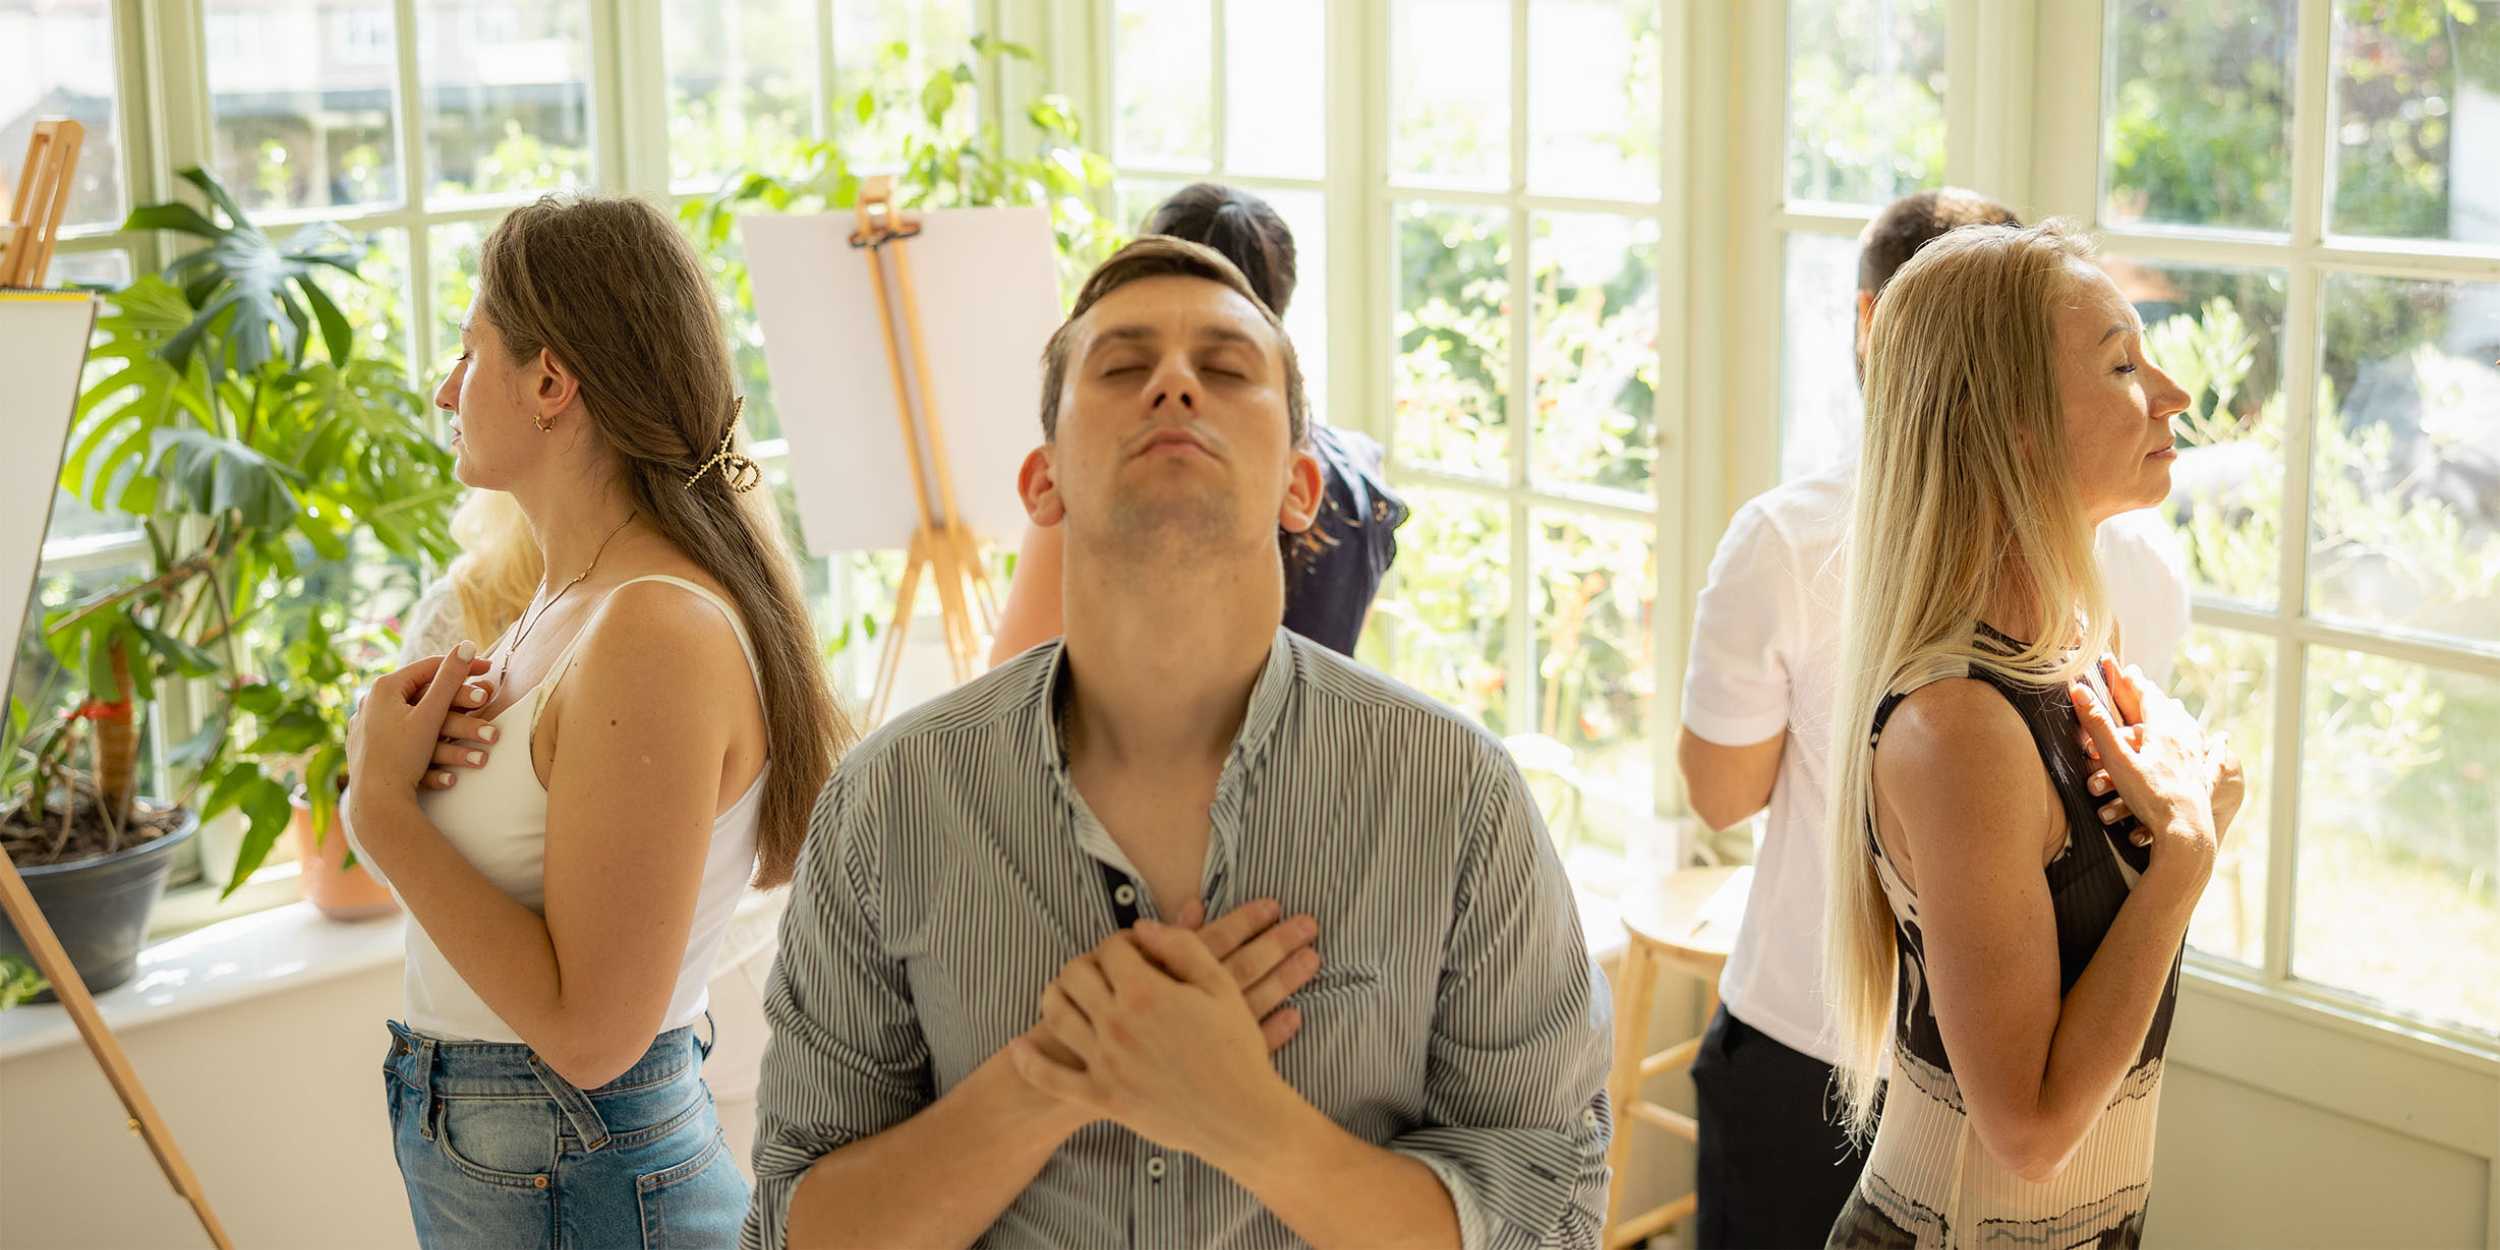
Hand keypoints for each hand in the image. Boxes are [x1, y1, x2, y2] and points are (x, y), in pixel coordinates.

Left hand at [348, 644, 489, 831]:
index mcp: (384, 687)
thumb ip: (450, 679)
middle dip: (458, 699)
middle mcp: (370, 702)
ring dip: (446, 724)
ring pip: (414, 717)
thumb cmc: (403, 756)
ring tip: (470, 725)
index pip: (430, 667)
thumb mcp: (431, 714)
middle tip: (484, 696)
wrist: (376, 802)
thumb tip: (467, 645)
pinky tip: (441, 748)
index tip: (488, 669)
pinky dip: (424, 741)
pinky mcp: (366, 748)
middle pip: (422, 693)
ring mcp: (366, 725)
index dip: (462, 666)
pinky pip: (401, 737)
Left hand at [1009, 919, 1295, 1161]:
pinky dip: (1028, 1061)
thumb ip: (1181, 947)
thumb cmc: (1236, 1049)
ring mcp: (1103, 1062)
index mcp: (1145, 992)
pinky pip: (1049, 1078)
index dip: (1123, 941)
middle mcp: (1116, 1024)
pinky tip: (1018, 1046)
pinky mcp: (1100, 1096)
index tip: (1137, 950)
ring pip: (1056, 1014)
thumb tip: (1142, 928)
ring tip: (1067, 992)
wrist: (1240, 1117)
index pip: (1112, 948)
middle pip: (1075, 974)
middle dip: (1088, 963)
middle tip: (1104, 970)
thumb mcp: (1220, 986)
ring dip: (1056, 994)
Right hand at [2080, 666, 2245, 844]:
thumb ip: (2098, 725)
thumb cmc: (2150, 796)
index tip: (2126, 668)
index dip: (2134, 682)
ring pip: (2190, 727)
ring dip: (2179, 713)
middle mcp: (2183, 740)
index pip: (2147, 697)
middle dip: (2153, 694)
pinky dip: (2214, 743)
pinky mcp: (2204, 779)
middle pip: (2169, 709)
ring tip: (2176, 706)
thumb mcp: (2117, 760)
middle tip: (2144, 683)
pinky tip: (2222, 741)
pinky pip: (2212, 755)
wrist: (2185, 831)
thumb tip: (2078, 691)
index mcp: (2163, 731)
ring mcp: (2196, 759)